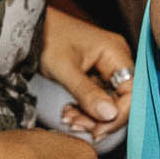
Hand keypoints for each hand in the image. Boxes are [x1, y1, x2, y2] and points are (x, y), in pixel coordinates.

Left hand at [40, 5, 131, 141]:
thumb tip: (110, 115)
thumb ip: (87, 93)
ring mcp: (105, 66)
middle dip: (99, 118)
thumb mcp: (64, 68)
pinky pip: (96, 97)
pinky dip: (83, 109)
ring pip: (107, 101)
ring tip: (68, 119)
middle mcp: (115, 58)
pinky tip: (68, 112)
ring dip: (89, 116)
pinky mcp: (94, 73)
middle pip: (120, 99)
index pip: (131, 92)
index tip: (98, 131)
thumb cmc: (46, 38)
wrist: (28, 27)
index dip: (119, 116)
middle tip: (76, 126)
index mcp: (115, 52)